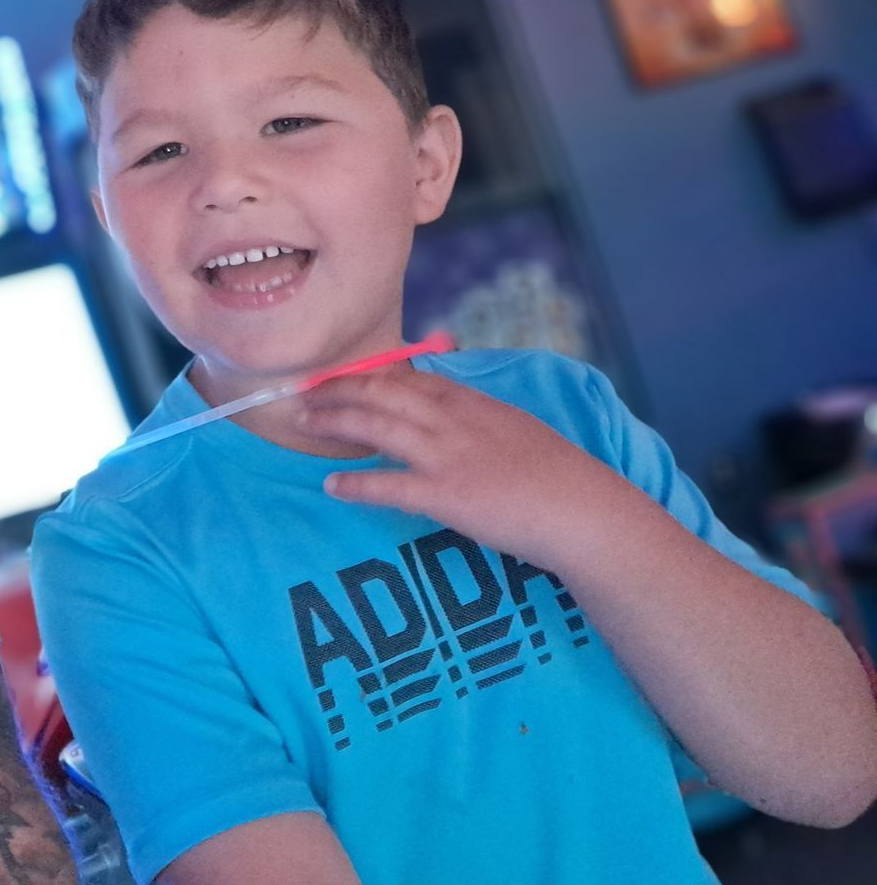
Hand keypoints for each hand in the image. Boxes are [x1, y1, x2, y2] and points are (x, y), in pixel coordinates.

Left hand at [299, 367, 635, 570]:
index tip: (339, 374)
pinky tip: (331, 484)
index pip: (408, 378)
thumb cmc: (556, 475)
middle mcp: (453, 421)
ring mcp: (447, 456)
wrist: (582, 510)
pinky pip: (388, 485)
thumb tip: (446, 413)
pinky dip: (355, 483)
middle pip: (382, 393)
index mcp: (471, 402)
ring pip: (376, 427)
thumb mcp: (515, 428)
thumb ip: (476, 417)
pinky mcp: (446, 495)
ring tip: (302, 421)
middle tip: (304, 390)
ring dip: (334, 421)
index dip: (367, 375)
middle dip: (338, 389)